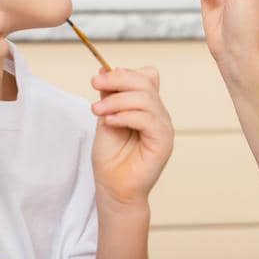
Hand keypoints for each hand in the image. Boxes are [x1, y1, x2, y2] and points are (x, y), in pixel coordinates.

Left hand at [90, 66, 173, 211]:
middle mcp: (159, 114)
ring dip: (116, 100)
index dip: (124, 73)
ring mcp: (164, 128)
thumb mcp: (105, 118)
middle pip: (147, 81)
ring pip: (145, 98)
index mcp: (148, 107)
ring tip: (97, 111)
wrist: (113, 188)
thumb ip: (109, 97)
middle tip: (94, 84)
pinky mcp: (163, 142)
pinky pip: (148, 119)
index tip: (98, 79)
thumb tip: (104, 70)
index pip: (147, 76)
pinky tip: (110, 122)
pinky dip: (125, 116)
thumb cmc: (111, 158)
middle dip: (117, 79)